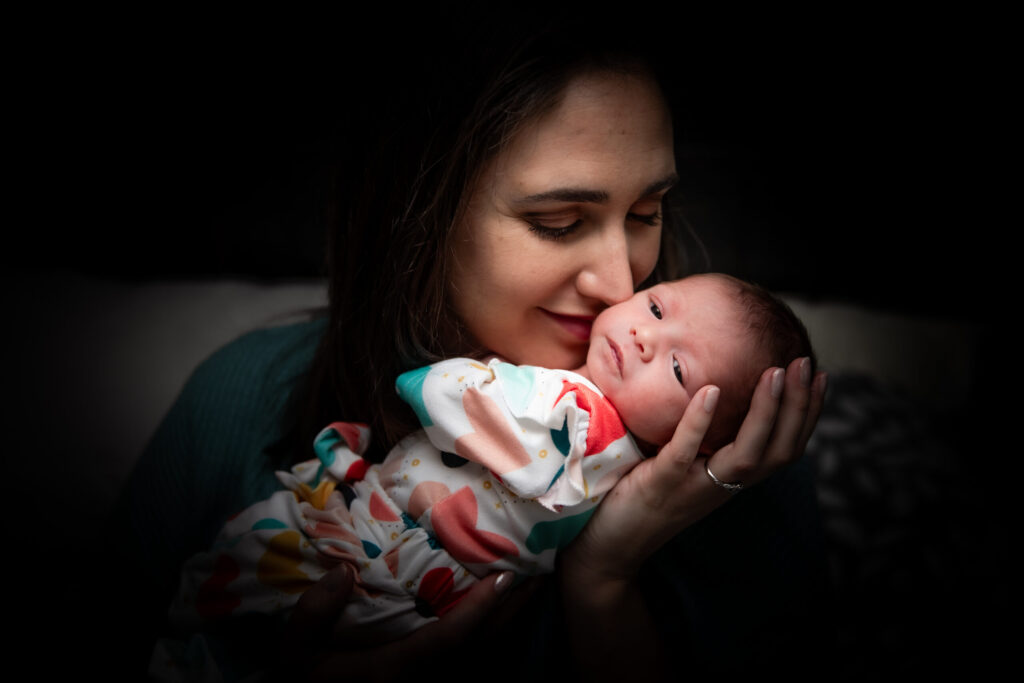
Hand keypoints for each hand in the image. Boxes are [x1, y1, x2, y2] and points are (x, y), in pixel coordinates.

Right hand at [275, 564, 525, 681]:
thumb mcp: (295, 656)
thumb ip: (312, 615)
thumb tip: (342, 571)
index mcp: (393, 672)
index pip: (448, 641)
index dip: (480, 610)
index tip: (506, 577)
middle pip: (483, 648)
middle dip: (513, 611)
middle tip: (540, 569)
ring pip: (487, 655)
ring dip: (511, 619)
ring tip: (532, 580)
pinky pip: (479, 659)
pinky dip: (497, 632)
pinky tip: (506, 607)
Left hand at [563, 356, 825, 582]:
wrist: (610, 545)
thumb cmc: (644, 495)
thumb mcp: (686, 463)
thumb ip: (705, 436)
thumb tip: (716, 386)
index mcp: (732, 479)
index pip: (785, 449)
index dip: (807, 414)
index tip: (820, 375)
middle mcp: (723, 486)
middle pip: (778, 451)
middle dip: (798, 406)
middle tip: (806, 364)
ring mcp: (694, 486)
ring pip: (745, 455)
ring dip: (765, 413)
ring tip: (775, 373)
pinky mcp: (661, 483)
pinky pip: (685, 451)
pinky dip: (700, 421)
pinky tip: (711, 390)